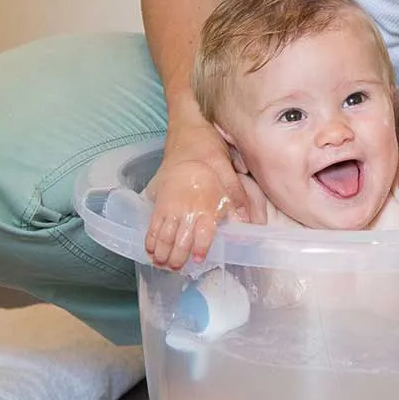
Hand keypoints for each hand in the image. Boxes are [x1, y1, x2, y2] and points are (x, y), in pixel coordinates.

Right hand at [144, 121, 248, 269]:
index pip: (202, 232)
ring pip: (162, 234)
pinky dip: (149, 237)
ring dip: (161, 251)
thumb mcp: (228, 169)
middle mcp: (185, 204)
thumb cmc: (208, 149)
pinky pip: (151, 222)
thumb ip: (237, 195)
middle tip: (177, 269)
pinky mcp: (159, 196)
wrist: (186, 130)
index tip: (199, 260)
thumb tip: (249, 220)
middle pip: (178, 239)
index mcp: (203, 199)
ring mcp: (169, 201)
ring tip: (162, 264)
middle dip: (177, 256)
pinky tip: (149, 248)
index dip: (200, 249)